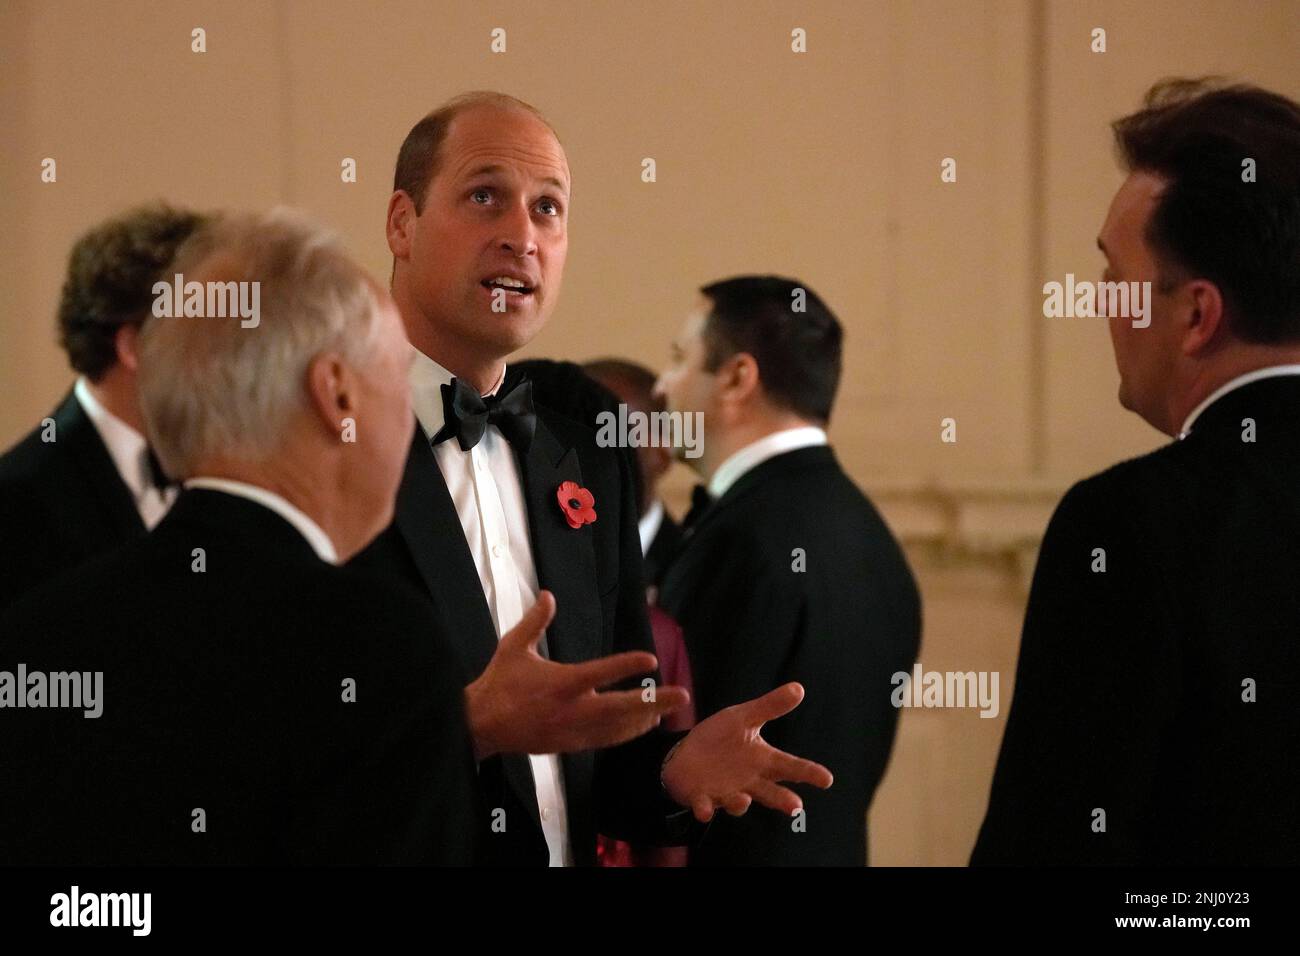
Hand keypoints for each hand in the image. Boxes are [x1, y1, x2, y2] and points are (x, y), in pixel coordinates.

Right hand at [464, 590, 689, 759]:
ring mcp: (573, 731)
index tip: (650, 659)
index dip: (625, 666)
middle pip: (620, 708)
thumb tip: (548, 594)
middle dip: (653, 702)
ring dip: (645, 718)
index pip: (599, 673)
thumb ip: (535, 621)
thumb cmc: (499, 683)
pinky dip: (626, 733)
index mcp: (559, 683)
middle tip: (681, 695)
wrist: (480, 726)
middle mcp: (571, 709)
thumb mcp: (514, 646)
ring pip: (618, 728)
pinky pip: (606, 740)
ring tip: (666, 709)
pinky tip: (642, 725)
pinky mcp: (571, 745)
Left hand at [661, 682, 832, 821]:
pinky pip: (704, 805)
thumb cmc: (722, 738)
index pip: (790, 766)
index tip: (827, 779)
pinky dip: (705, 808)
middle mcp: (748, 781)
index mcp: (762, 761)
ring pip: (737, 802)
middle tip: (796, 807)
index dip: (808, 772)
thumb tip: (799, 688)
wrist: (687, 754)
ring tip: (743, 800)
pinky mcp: (702, 797)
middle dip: (782, 800)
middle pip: (769, 792)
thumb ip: (770, 707)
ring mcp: (726, 792)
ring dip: (740, 804)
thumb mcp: (743, 718)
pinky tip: (704, 811)